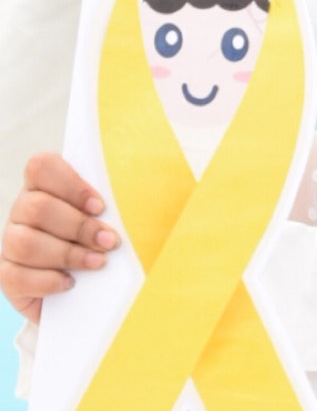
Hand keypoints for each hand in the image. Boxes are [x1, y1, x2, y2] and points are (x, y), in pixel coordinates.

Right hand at [0, 153, 119, 323]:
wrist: (88, 291)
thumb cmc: (106, 242)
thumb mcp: (119, 217)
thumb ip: (124, 202)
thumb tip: (160, 190)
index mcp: (47, 187)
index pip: (42, 166)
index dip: (70, 184)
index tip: (100, 206)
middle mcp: (24, 212)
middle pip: (36, 207)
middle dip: (79, 226)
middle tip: (109, 241)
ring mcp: (12, 242)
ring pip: (24, 242)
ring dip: (67, 254)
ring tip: (98, 262)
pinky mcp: (8, 275)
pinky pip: (16, 275)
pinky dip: (47, 280)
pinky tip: (70, 282)